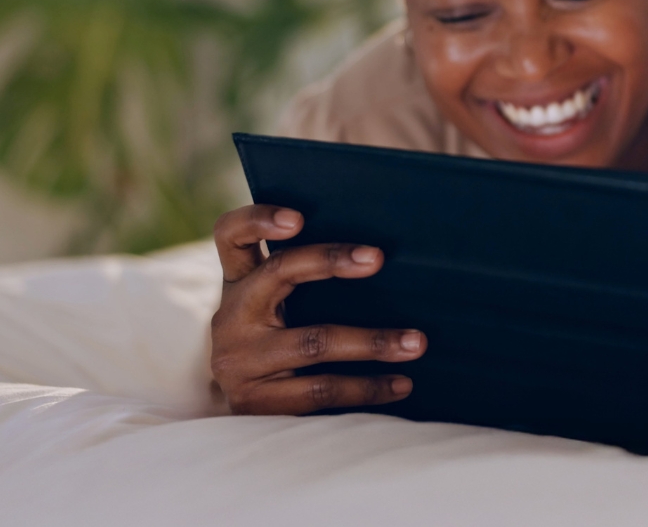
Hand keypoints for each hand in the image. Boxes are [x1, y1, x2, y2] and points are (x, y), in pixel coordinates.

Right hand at [208, 204, 423, 414]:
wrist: (239, 429)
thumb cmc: (275, 352)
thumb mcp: (270, 313)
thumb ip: (297, 285)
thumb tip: (377, 259)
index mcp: (237, 284)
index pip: (231, 235)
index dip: (258, 219)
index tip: (298, 218)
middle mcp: (230, 317)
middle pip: (277, 272)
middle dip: (330, 260)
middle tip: (377, 258)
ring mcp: (239, 361)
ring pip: (314, 341)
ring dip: (372, 341)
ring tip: (416, 342)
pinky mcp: (256, 402)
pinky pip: (321, 389)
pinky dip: (367, 387)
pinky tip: (400, 384)